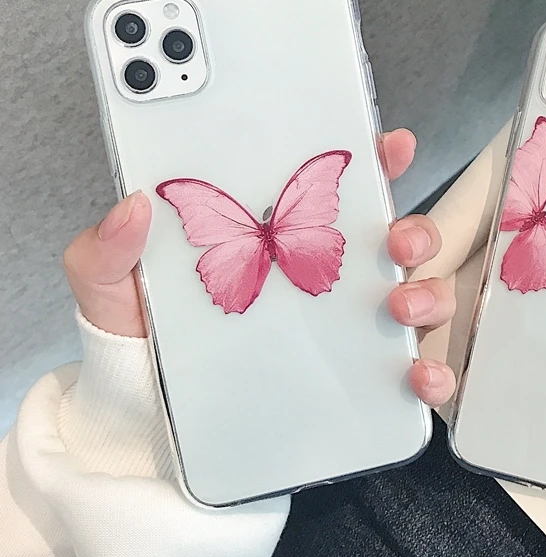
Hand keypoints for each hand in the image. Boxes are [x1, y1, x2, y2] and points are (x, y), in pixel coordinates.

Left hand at [63, 129, 456, 404]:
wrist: (150, 411)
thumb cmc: (145, 336)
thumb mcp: (112, 284)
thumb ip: (107, 247)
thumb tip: (134, 207)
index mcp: (278, 234)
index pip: (336, 187)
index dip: (370, 159)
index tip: (386, 144)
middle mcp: (322, 272)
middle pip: (393, 236)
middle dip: (411, 230)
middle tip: (394, 239)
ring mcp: (344, 324)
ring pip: (414, 293)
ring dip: (426, 293)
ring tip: (400, 306)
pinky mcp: (354, 376)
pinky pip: (407, 368)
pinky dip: (426, 370)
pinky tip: (417, 373)